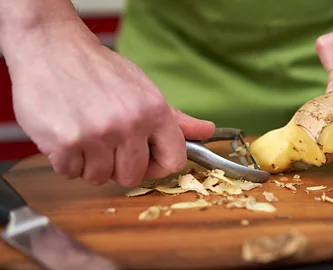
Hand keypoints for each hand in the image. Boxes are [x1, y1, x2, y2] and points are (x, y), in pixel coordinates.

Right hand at [7, 24, 214, 186]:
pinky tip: (67, 135)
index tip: (145, 160)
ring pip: (100, 178)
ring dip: (90, 163)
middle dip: (119, 166)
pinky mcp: (66, 144)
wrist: (52, 49)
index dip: (158, 166)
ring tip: (85, 134)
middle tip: (107, 143)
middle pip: (133, 176)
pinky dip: (66, 161)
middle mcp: (129, 124)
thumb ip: (175, 118)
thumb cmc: (99, 70)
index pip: (174, 161)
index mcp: (154, 111)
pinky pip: (71, 173)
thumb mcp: (143, 89)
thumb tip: (207, 131)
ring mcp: (97, 135)